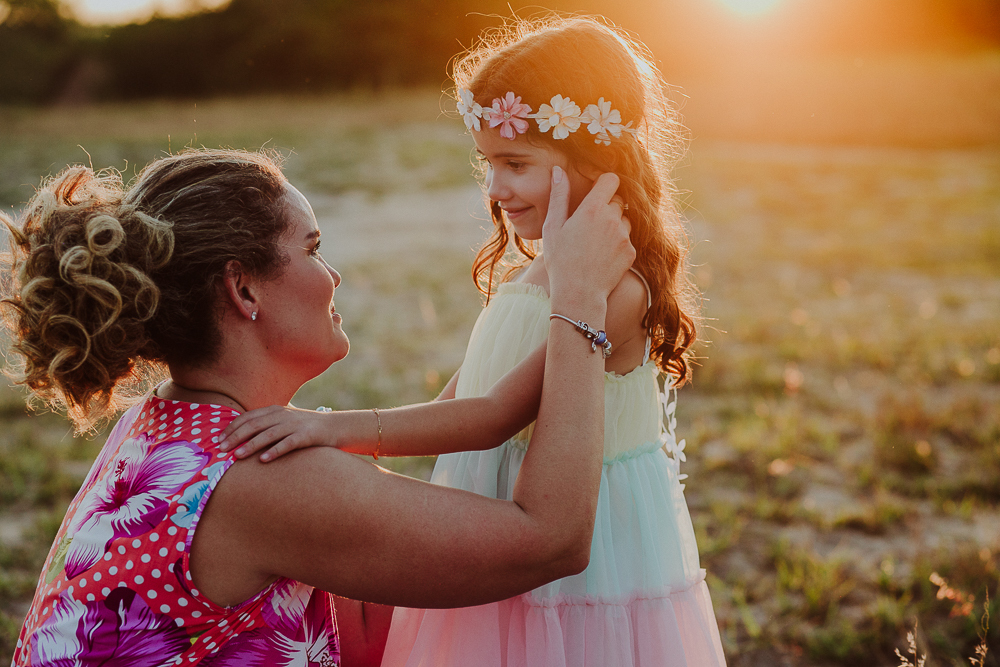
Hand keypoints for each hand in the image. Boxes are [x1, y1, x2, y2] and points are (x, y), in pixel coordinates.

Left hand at [219, 405, 338, 461]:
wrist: (336, 427)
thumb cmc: (306, 427)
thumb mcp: (285, 421)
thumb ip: (266, 424)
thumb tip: (241, 434)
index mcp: (275, 410)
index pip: (248, 416)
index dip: (232, 427)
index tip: (218, 439)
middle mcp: (283, 415)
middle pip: (254, 424)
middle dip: (235, 436)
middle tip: (221, 449)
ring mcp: (296, 425)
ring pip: (268, 434)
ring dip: (251, 445)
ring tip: (237, 456)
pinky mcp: (307, 436)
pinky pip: (288, 444)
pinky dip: (275, 451)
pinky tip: (264, 460)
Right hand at [543, 167, 634, 303]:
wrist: (578, 295)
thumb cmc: (560, 261)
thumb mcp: (553, 227)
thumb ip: (558, 196)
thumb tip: (558, 170)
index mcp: (592, 209)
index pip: (611, 179)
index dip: (604, 183)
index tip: (596, 191)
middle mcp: (613, 219)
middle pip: (618, 199)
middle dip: (607, 206)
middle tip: (590, 223)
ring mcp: (624, 236)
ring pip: (625, 219)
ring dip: (615, 224)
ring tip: (596, 242)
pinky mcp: (631, 252)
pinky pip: (628, 239)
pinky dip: (618, 243)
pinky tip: (603, 256)